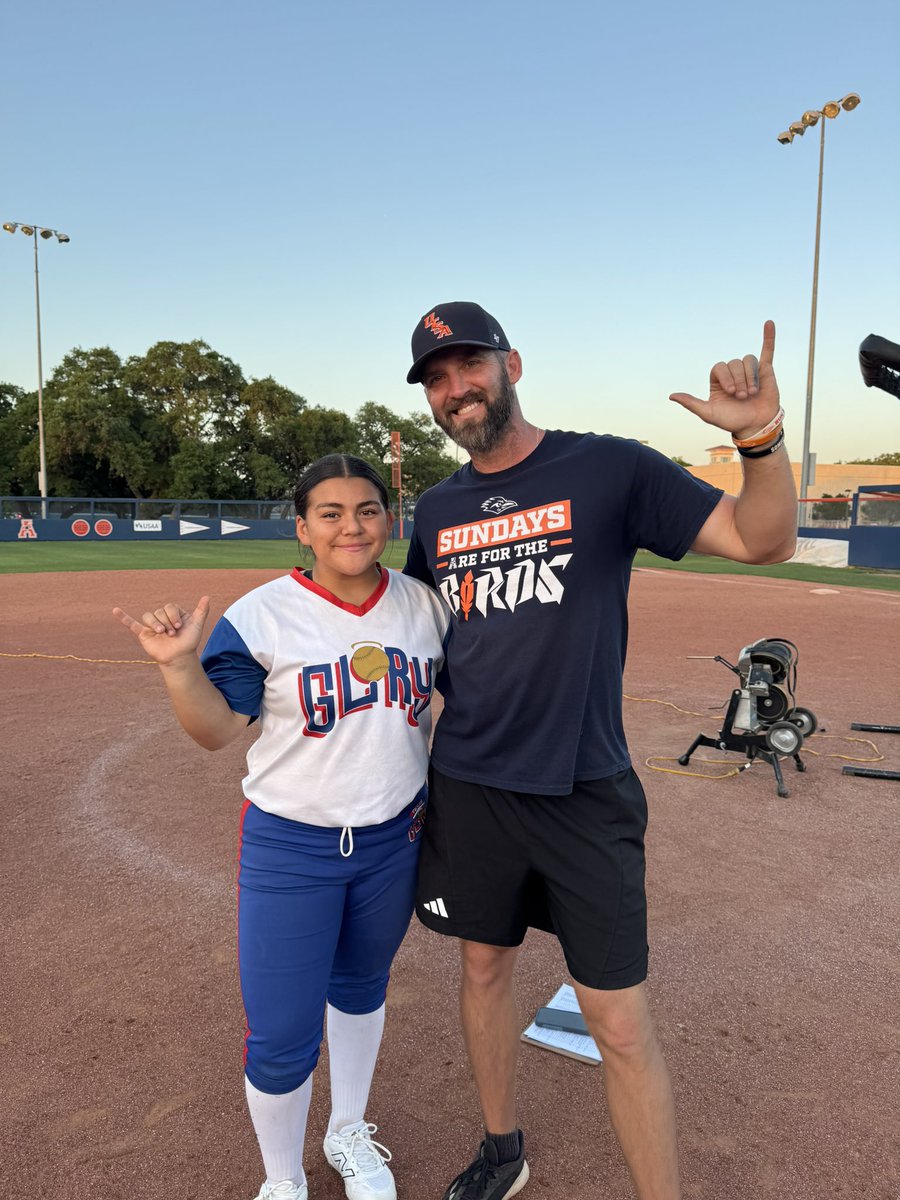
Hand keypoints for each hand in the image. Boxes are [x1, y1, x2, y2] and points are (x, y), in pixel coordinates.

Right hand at [112, 596, 210, 664]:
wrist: (179, 658)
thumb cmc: (189, 642)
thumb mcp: (196, 625)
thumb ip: (201, 611)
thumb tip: (207, 597)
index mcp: (173, 613)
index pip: (169, 607)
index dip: (173, 615)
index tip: (179, 627)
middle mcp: (161, 617)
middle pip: (158, 611)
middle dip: (166, 622)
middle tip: (172, 634)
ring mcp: (152, 625)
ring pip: (148, 616)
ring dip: (155, 624)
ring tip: (162, 633)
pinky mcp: (143, 634)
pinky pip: (131, 624)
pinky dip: (123, 617)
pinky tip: (115, 610)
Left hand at [669, 321, 779, 439]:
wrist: (754, 427)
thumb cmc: (731, 420)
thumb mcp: (708, 413)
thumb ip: (691, 403)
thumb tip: (671, 396)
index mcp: (718, 380)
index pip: (719, 367)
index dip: (725, 377)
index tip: (730, 392)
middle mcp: (733, 373)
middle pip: (734, 363)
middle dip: (739, 380)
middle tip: (742, 397)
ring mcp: (749, 371)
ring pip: (748, 361)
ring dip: (750, 377)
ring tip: (752, 393)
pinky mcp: (765, 371)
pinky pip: (767, 351)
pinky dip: (769, 337)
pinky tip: (769, 323)